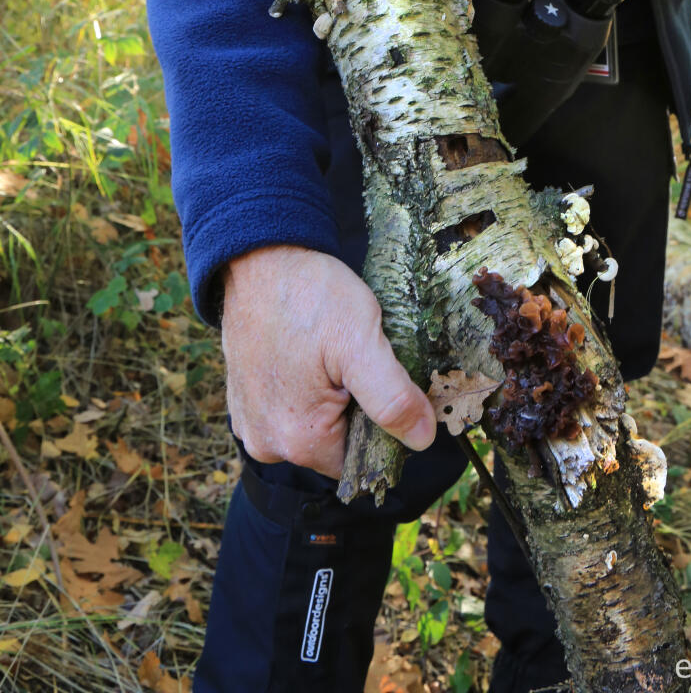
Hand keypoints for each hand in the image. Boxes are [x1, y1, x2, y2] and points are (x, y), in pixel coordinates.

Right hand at [221, 245, 435, 478]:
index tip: (383, 380)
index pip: (360, 459)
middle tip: (356, 357)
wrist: (259, 257)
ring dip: (329, 396)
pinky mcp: (242, 399)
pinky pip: (285, 407)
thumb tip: (422, 439)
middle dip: (353, 407)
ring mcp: (249, 422)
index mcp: (298, 442)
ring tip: (331, 350)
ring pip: (311, 424)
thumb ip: (393, 398)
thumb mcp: (362, 343)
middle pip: (334, 444)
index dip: (381, 424)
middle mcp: (267, 444)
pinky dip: (302, 387)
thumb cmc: (310, 296)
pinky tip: (308, 351)